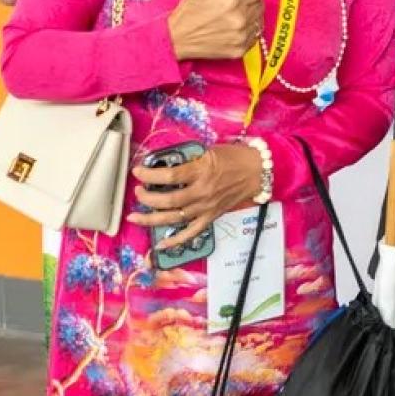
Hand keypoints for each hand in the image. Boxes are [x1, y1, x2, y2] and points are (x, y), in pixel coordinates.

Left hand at [129, 143, 263, 250]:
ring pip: (174, 218)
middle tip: (138, 192)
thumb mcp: (210, 151)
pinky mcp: (211, 216)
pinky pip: (191, 232)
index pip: (169, 176)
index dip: (149, 175)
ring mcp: (206, 207)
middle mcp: (202, 192)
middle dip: (147, 197)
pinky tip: (160, 244)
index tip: (137, 172)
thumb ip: (189, 160)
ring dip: (151, 219)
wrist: (259, 171)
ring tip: (135, 216)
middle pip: (167, 200)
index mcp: (202, 171)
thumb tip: (166, 165)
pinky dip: (175, 240)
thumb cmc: (235, 157)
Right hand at [167, 0, 264, 59]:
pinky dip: (249, 31)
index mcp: (233, 0)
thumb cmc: (188, 12)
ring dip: (251, 16)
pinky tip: (235, 27)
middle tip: (235, 3)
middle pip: (260, 4)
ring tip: (234, 15)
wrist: (177, 38)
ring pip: (259, 20)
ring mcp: (241, 35)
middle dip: (250, 0)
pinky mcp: (240, 49)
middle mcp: (240, 18)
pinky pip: (255, 36)